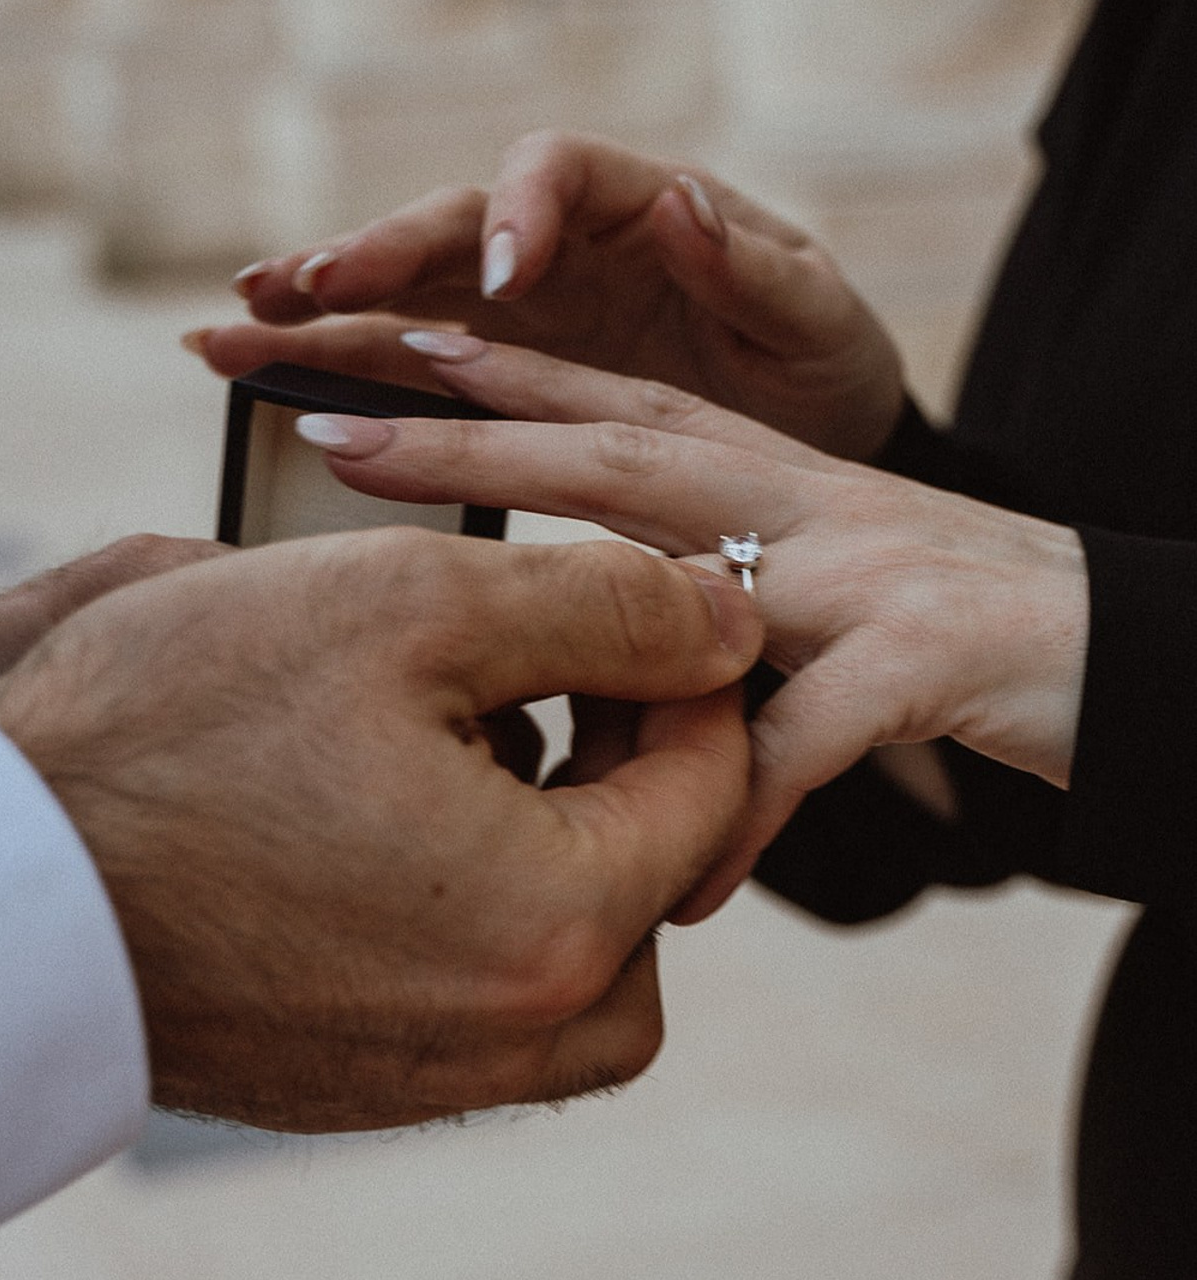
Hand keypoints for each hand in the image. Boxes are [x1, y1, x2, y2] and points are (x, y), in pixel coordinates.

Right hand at [0, 528, 762, 1131]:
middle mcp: (513, 1030)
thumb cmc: (178, 727)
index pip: (712, 785)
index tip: (642, 615)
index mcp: (553, 923)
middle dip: (633, 756)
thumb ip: (609, 608)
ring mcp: (438, 1069)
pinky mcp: (371, 1074)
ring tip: (483, 730)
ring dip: (568, 826)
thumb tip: (731, 618)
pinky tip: (420, 807)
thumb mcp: (415, 606)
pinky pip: (499, 985)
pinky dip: (495, 888)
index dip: (693, 677)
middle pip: (661, 872)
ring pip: (588, 938)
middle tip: (561, 671)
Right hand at [192, 131, 904, 460]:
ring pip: (405, 297)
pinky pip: (411, 364)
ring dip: (318, 314)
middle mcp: (563, 247)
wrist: (808, 429)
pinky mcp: (504, 373)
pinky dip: (343, 371)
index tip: (498, 276)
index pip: (554, 171)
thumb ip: (751, 267)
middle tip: (291, 286)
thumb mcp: (811, 315)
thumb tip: (679, 200)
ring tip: (231, 334)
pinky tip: (272, 375)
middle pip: (446, 228)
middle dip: (370, 255)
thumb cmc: (818, 363)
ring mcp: (524, 312)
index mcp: (641, 205)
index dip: (514, 212)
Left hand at [290, 340, 1089, 884]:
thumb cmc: (935, 623)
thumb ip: (697, 609)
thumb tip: (593, 682)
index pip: (611, 409)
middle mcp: (798, 498)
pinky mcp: (925, 656)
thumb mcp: (806, 590)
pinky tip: (693, 880)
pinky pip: (809, 740)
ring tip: (449, 598)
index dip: (497, 383)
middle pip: (617, 446)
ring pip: (700, 562)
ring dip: (578, 588)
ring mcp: (859, 568)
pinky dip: (745, 809)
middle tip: (339, 426)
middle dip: (476, 431)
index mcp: (763, 478)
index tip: (379, 368)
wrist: (1109, 643)